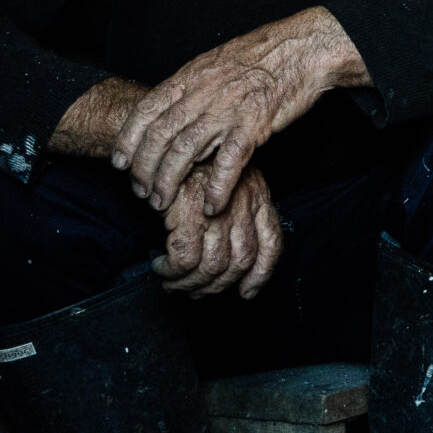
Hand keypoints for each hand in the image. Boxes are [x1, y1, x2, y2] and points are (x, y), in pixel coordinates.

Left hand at [113, 6, 367, 212]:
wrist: (306, 47)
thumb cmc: (265, 54)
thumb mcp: (216, 61)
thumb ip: (192, 86)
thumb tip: (170, 107)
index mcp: (192, 75)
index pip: (146, 110)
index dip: (128, 140)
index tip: (120, 163)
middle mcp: (203, 92)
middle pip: (160, 136)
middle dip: (144, 170)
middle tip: (142, 192)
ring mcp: (228, 108)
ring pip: (185, 151)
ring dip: (169, 182)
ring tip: (162, 203)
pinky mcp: (255, 124)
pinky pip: (229, 161)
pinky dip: (217, 187)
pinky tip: (210, 204)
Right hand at [151, 163, 282, 298]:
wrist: (162, 140)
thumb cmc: (191, 166)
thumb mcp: (225, 184)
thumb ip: (237, 214)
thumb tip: (235, 264)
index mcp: (257, 195)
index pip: (271, 242)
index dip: (261, 273)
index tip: (246, 292)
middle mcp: (244, 202)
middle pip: (240, 260)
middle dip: (216, 285)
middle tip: (195, 291)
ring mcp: (218, 207)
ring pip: (212, 266)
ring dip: (190, 283)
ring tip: (173, 282)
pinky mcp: (188, 212)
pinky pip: (185, 259)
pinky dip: (172, 271)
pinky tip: (161, 266)